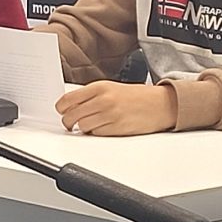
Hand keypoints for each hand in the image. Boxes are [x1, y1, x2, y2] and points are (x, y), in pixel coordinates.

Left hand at [56, 81, 178, 136]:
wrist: (161, 104)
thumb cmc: (136, 96)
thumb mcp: (111, 88)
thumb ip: (90, 95)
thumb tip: (69, 105)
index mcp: (99, 87)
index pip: (68, 99)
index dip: (61, 108)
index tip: (61, 111)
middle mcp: (103, 100)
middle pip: (71, 115)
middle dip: (68, 122)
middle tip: (70, 123)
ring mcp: (110, 115)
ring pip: (82, 127)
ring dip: (83, 128)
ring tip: (90, 124)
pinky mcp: (117, 129)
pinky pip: (96, 134)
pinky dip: (95, 133)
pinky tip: (103, 127)